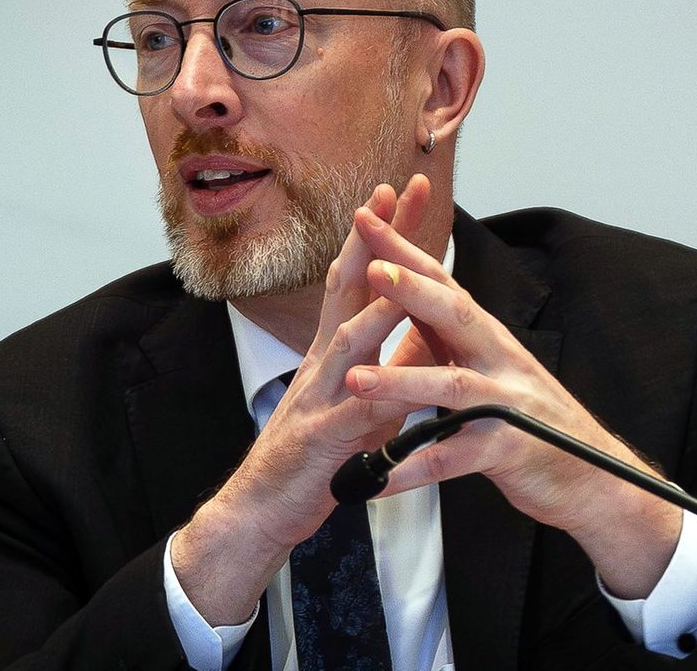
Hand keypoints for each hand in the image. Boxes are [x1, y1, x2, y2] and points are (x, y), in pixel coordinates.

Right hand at [172, 176, 433, 621]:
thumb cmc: (319, 450)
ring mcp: (317, 396)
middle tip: (391, 193)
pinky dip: (363, 399)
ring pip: (347, 342)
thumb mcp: (368, 396)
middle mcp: (324, 361)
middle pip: (347, 287)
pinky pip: (344, 416)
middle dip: (373, 239)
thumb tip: (431, 327)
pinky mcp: (316, 441)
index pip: (365, 277)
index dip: (385, 233)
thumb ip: (397, 362)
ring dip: (373, 306)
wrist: (264, 507)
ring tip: (398, 272)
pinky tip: (379, 385)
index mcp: (340, 348)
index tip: (407, 190)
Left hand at [345, 207, 685, 597]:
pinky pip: (456, 458)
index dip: (406, 253)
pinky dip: (417, 468)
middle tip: (373, 269)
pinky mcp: (510, 452)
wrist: (596, 478)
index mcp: (490, 340)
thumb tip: (415, 300)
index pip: (444, 286)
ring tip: (356, 381)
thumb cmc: (537, 423)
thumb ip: (454, 341)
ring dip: (403, 382)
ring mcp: (509, 406)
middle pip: (458, 316)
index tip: (368, 221)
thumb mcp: (495, 371)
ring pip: (454, 386)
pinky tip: (381, 478)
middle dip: (414, 290)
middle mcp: (502, 363)